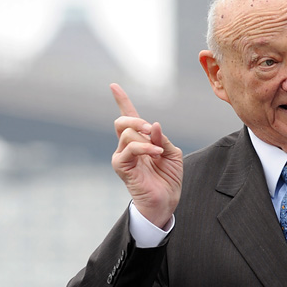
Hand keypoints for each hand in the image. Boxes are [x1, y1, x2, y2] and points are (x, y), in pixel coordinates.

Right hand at [110, 83, 182, 228]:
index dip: (121, 100)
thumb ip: (163, 138)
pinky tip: (155, 154)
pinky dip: (144, 147)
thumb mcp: (172, 153)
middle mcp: (127, 146)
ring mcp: (122, 156)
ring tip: (158, 151)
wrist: (165, 201)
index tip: (113, 85)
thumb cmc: (168, 178)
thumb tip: (154, 125)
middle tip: (152, 130)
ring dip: (146, 138)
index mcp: (140, 140)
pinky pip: (129, 147)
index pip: (128, 116)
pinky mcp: (121, 166)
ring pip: (127, 132)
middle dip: (137, 120)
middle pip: (122, 121)